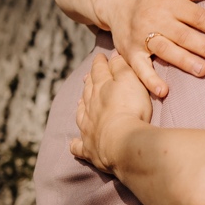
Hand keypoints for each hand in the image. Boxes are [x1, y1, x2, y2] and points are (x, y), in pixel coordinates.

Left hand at [71, 52, 151, 172]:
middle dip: (89, 82)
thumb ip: (120, 66)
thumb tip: (112, 56)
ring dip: (81, 106)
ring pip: (81, 113)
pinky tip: (74, 143)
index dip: (99, 62)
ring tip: (80, 102)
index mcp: (100, 87)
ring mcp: (87, 127)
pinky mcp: (89, 148)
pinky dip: (76, 144)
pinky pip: (79, 146)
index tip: (100, 57)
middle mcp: (90, 105)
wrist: (124, 141)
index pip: (99, 70)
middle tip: (88, 77)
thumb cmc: (130, 108)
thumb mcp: (130, 80)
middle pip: (88, 90)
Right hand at [100, 0, 204, 97]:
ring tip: (203, 72)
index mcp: (171, 2)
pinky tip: (164, 92)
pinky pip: (140, 67)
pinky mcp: (130, 52)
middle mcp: (156, 18)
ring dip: (184, 61)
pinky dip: (150, 80)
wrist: (117, 0)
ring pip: (165, 50)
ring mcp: (142, 36)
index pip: (199, 17)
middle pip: (184, 35)